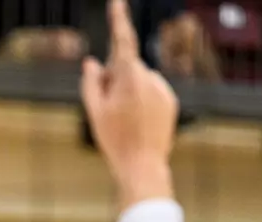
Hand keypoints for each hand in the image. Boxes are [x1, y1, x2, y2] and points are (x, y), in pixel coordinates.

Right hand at [81, 0, 176, 203]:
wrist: (143, 164)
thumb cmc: (114, 140)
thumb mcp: (94, 111)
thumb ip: (91, 83)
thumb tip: (92, 62)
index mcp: (128, 78)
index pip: (123, 41)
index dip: (119, 19)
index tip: (117, 1)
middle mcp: (149, 78)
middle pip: (127, 67)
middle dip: (115, 79)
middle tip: (107, 111)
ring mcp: (162, 89)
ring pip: (140, 81)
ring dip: (130, 93)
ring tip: (124, 122)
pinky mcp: (171, 101)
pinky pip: (152, 93)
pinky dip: (143, 102)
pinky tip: (138, 124)